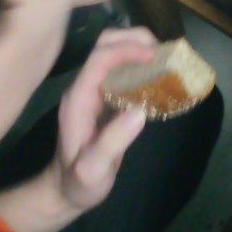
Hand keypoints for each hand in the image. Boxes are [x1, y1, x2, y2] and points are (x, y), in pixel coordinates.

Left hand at [44, 28, 157, 214]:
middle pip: (105, 44)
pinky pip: (123, 66)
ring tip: (165, 58)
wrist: (66, 191)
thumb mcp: (92, 171)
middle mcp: (84, 87)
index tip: (154, 55)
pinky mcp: (106, 94)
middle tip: (163, 52)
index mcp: (78, 98)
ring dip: (138, 46)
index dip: (126, 50)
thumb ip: (113, 143)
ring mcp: (94, 89)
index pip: (99, 59)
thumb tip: (140, 111)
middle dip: (134, 39)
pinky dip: (141, 61)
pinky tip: (159, 72)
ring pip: (114, 50)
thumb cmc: (78, 183)